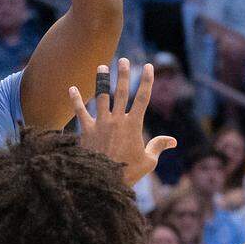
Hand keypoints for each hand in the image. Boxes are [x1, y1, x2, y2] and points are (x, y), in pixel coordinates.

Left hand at [72, 58, 175, 186]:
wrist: (105, 183)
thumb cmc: (129, 173)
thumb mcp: (148, 161)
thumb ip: (159, 146)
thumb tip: (173, 141)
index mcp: (134, 125)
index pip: (143, 98)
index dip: (147, 81)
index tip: (149, 66)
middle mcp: (117, 120)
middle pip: (121, 92)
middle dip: (123, 74)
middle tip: (123, 60)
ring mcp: (101, 124)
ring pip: (101, 97)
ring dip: (101, 80)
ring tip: (102, 66)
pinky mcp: (87, 131)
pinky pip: (80, 112)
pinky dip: (76, 100)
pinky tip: (71, 88)